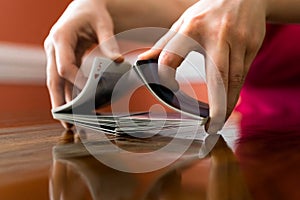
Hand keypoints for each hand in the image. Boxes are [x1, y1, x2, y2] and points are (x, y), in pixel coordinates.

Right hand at [44, 0, 122, 127]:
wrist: (84, 5)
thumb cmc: (93, 12)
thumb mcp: (103, 24)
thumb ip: (109, 43)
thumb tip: (118, 62)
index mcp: (61, 37)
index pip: (64, 66)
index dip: (75, 82)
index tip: (87, 95)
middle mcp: (54, 47)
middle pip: (53, 79)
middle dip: (59, 101)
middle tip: (66, 121)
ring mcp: (55, 53)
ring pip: (55, 81)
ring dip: (61, 100)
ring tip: (68, 120)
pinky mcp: (62, 58)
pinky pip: (63, 78)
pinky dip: (68, 91)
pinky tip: (74, 105)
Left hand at [139, 0, 266, 132]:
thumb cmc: (208, 11)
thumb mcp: (183, 22)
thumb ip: (164, 44)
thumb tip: (142, 61)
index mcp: (192, 28)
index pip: (172, 57)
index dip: (167, 76)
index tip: (172, 89)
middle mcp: (217, 35)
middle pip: (218, 75)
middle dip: (216, 105)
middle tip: (211, 127)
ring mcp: (238, 41)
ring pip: (234, 79)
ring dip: (227, 104)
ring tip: (220, 121)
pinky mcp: (252, 46)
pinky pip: (243, 75)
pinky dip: (235, 92)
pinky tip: (229, 104)